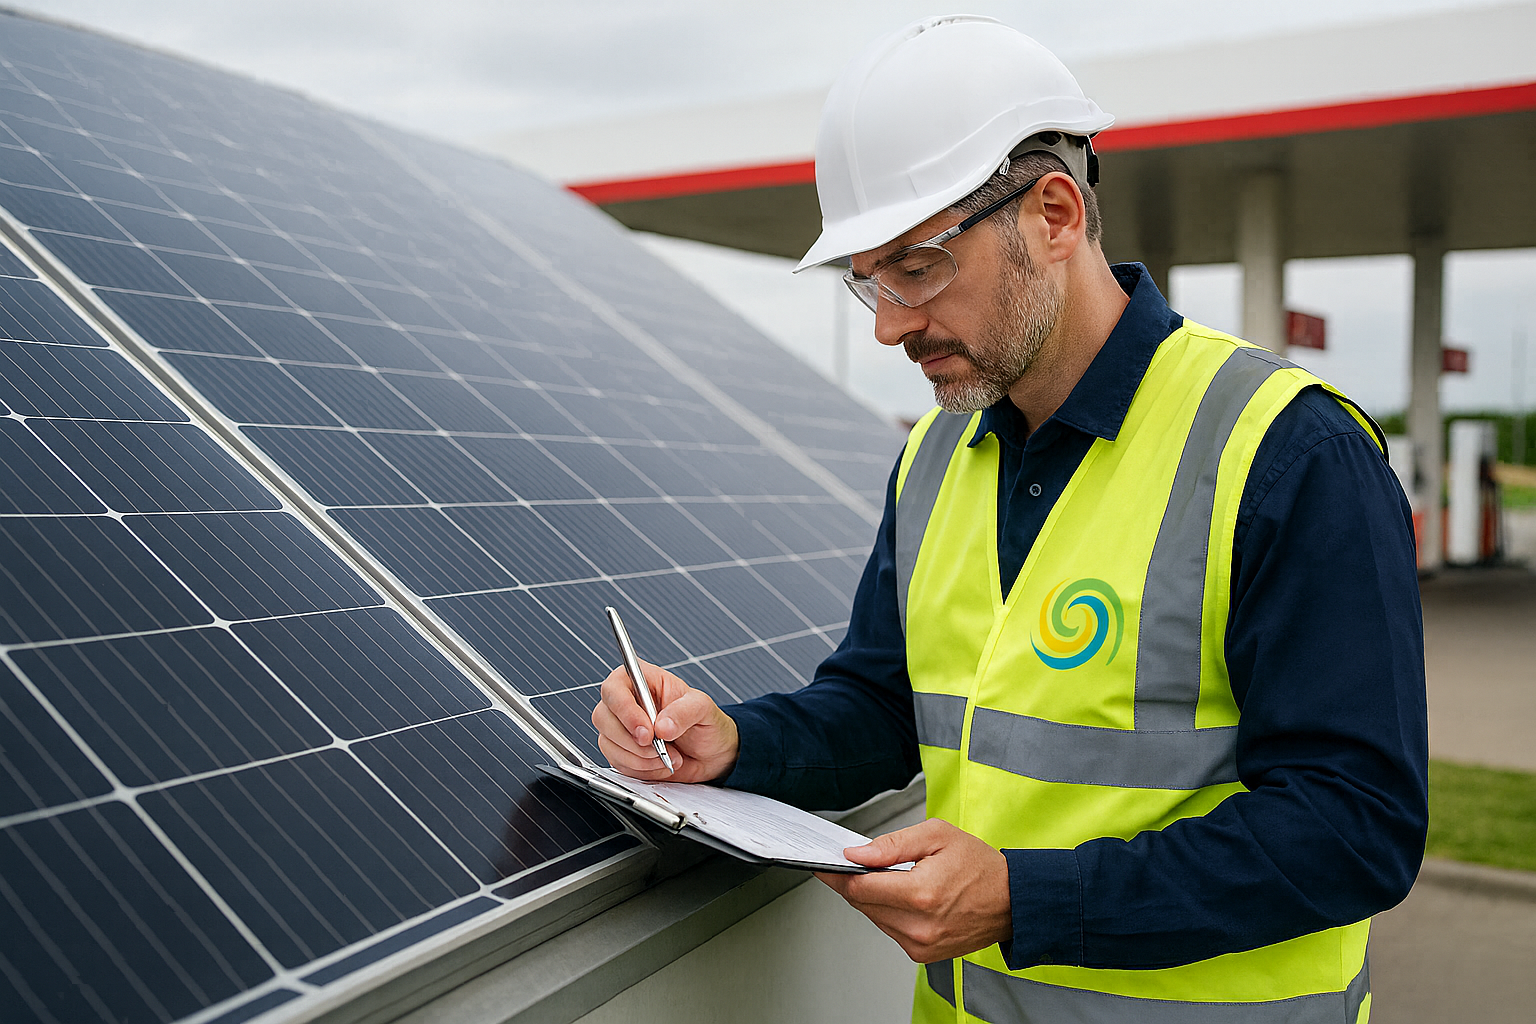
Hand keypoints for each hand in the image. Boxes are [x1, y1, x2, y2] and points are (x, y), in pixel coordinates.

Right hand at [591, 660, 739, 783]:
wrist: (711, 753)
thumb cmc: (706, 722)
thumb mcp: (704, 708)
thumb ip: (685, 711)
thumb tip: (662, 726)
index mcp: (643, 680)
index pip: (614, 688)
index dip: (625, 711)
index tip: (646, 732)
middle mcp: (626, 701)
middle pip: (603, 717)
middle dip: (632, 740)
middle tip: (658, 747)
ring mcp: (621, 727)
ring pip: (608, 743)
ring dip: (640, 758)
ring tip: (668, 755)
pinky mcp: (621, 751)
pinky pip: (616, 763)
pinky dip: (640, 769)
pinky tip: (660, 763)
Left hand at [815, 818, 1010, 963]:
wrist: (1013, 901)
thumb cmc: (980, 866)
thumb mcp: (937, 836)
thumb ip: (892, 844)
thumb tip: (856, 854)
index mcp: (920, 894)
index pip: (860, 887)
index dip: (837, 874)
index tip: (824, 865)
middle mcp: (918, 926)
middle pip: (862, 903)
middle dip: (854, 882)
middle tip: (858, 863)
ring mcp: (920, 945)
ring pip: (873, 917)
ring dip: (873, 897)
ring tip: (894, 878)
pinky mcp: (922, 955)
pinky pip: (889, 929)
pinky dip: (888, 911)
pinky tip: (905, 896)